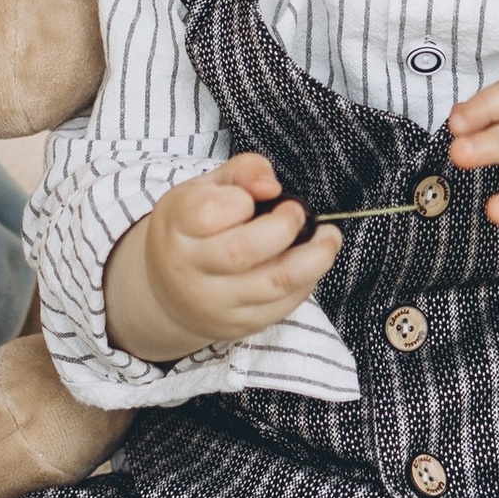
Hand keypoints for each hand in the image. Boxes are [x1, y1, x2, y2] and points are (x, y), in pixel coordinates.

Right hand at [104, 156, 340, 363]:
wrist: (169, 288)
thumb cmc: (193, 228)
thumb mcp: (206, 188)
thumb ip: (242, 172)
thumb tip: (270, 186)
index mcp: (176, 226)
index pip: (209, 213)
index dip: (242, 200)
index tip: (259, 195)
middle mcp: (189, 269)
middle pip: (244, 252)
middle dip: (286, 227)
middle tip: (299, 213)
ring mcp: (213, 302)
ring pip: (274, 283)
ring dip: (314, 258)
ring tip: (329, 238)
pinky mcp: (237, 325)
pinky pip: (282, 306)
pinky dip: (306, 282)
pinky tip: (311, 264)